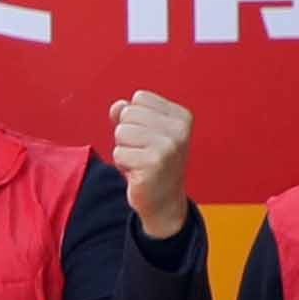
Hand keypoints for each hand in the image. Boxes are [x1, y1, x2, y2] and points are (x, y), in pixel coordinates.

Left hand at [106, 86, 193, 235]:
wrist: (164, 201)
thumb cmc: (152, 162)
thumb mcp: (144, 132)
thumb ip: (129, 113)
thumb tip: (117, 107)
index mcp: (181, 117)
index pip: (139, 98)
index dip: (135, 119)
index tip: (149, 138)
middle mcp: (179, 130)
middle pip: (128, 114)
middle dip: (127, 135)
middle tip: (143, 153)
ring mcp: (168, 147)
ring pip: (121, 132)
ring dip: (124, 150)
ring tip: (140, 162)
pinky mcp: (153, 163)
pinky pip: (119, 153)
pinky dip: (123, 165)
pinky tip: (139, 173)